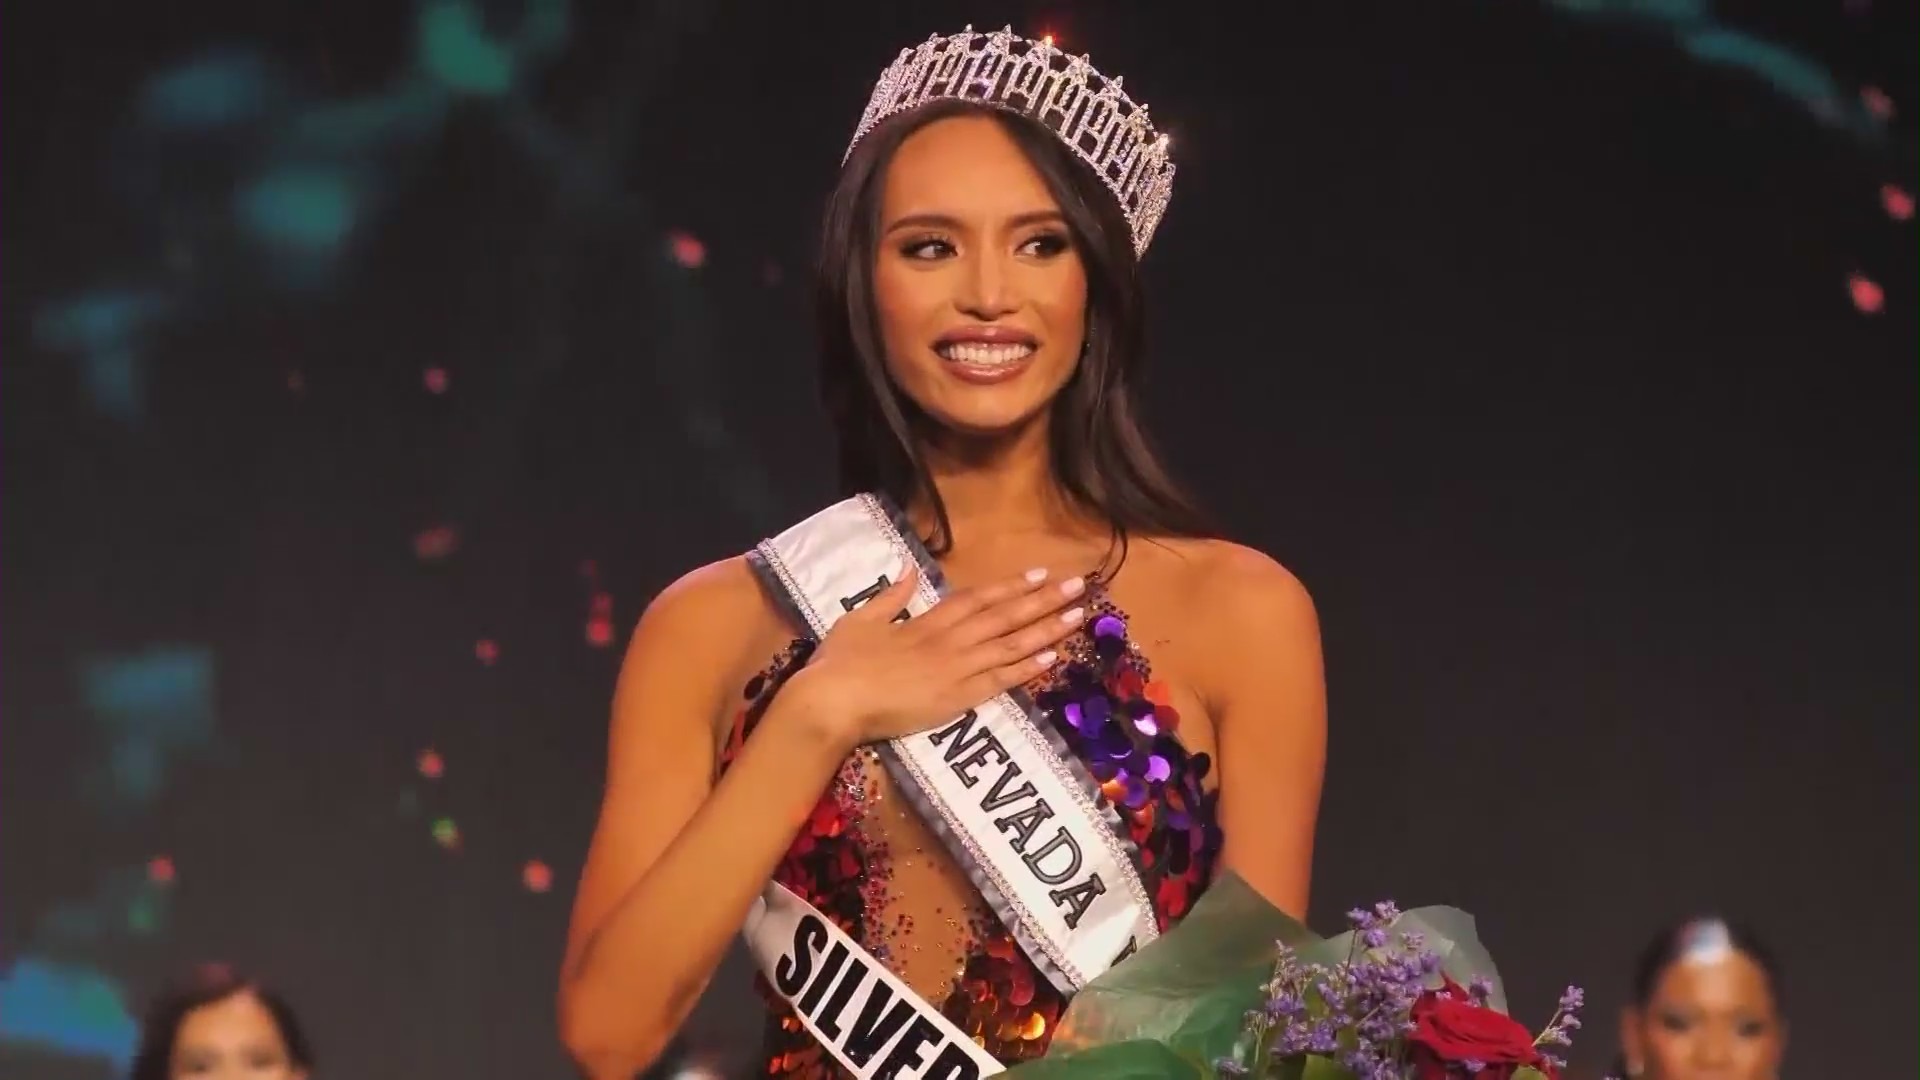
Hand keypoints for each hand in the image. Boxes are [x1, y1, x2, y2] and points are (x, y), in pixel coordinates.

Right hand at [779, 564, 1087, 750]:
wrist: (833, 701)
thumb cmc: (840, 663)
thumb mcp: (860, 620)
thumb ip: (889, 596)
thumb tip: (908, 571)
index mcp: (925, 621)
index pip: (977, 599)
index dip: (1009, 587)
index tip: (1038, 575)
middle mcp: (949, 640)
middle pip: (1004, 615)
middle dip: (1043, 600)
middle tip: (1078, 585)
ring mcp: (956, 669)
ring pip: (1010, 644)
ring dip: (1046, 628)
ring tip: (1077, 616)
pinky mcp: (957, 699)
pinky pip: (1000, 680)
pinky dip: (1026, 668)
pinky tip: (1052, 657)